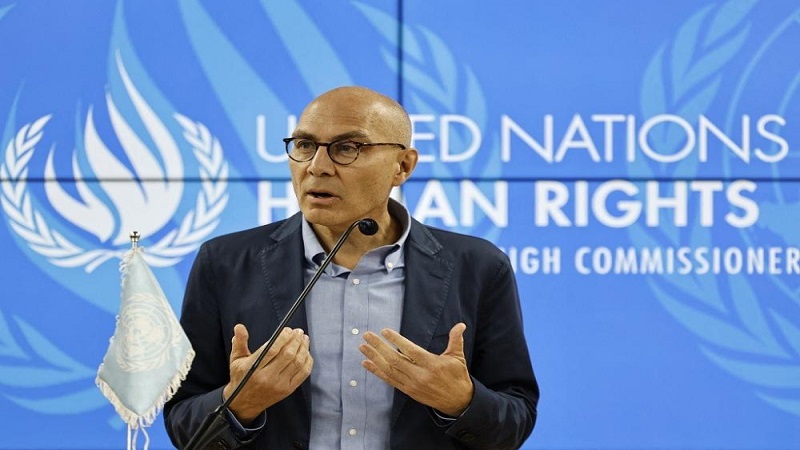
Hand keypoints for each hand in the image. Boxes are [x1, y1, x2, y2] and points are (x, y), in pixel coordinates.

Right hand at [223, 324, 312, 422]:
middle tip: (299, 331)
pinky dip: (307, 362)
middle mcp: (267, 377)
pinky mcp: (288, 390)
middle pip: (287, 355)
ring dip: (303, 349)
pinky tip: (306, 353)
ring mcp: (279, 385)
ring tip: (304, 338)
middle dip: (295, 341)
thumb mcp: (236, 360)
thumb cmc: (241, 378)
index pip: (271, 350)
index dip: (282, 338)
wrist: (244, 404)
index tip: (288, 330)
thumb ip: (239, 342)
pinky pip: (302, 374)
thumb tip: (239, 327)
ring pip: (297, 363)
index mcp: (253, 368)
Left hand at [359, 323, 473, 416]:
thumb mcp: (458, 357)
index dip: (397, 341)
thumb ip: (456, 340)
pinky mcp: (408, 391)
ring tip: (363, 347)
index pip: (410, 351)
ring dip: (374, 358)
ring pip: (389, 370)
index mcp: (432, 364)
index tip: (385, 331)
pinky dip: (377, 372)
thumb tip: (460, 325)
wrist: (458, 402)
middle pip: (395, 359)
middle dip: (379, 347)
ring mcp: (412, 384)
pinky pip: (389, 380)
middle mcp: (420, 375)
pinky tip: (366, 363)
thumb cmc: (457, 376)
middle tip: (367, 336)